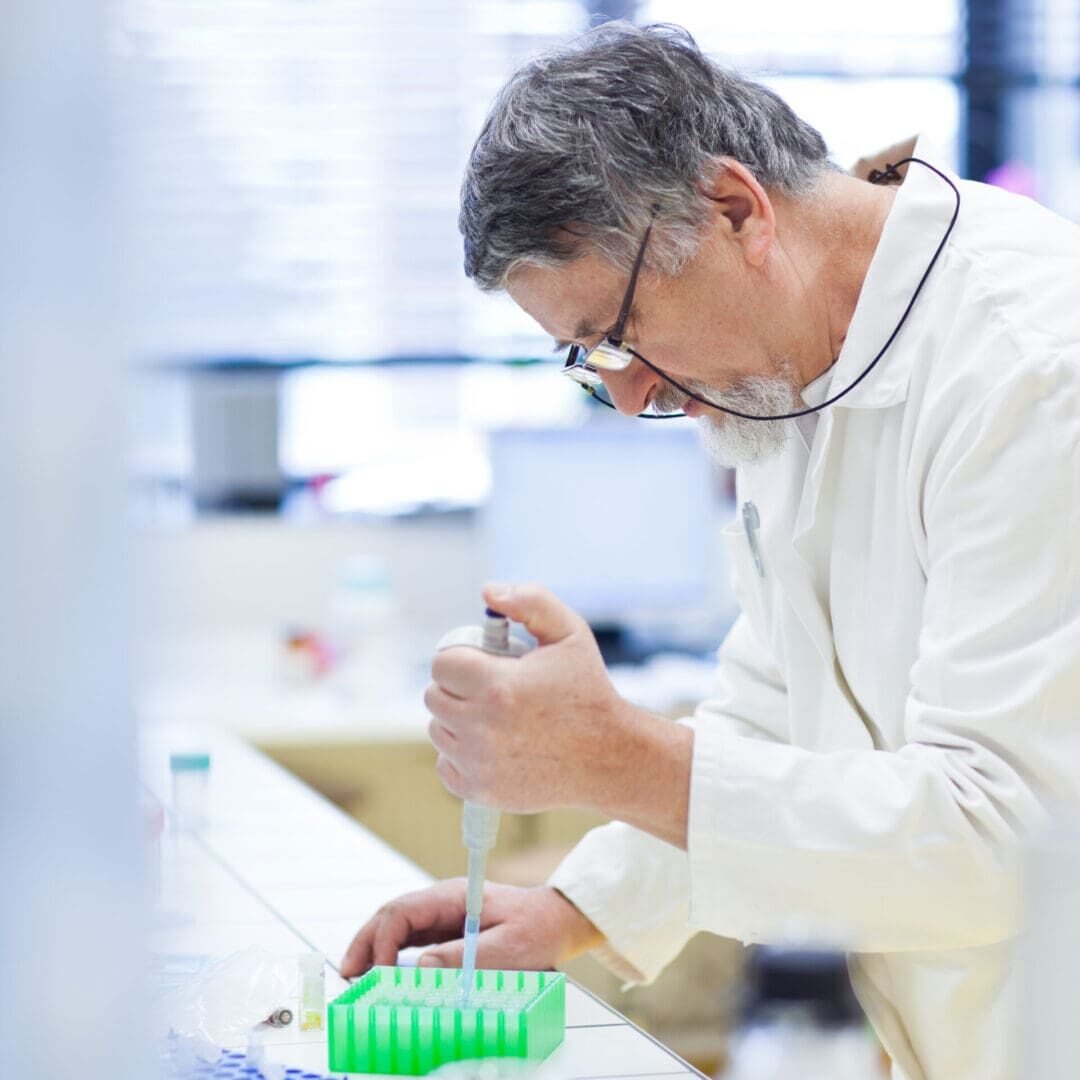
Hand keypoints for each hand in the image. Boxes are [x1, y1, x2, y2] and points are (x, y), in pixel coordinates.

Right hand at [339, 878, 602, 977]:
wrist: (557, 920)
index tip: (377, 972)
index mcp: (453, 896)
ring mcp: (443, 914)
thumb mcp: (509, 947)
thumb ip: (467, 956)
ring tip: (355, 976)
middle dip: (366, 942)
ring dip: (373, 947)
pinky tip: (381, 972)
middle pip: (392, 915)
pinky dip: (390, 953)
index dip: (383, 940)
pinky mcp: (447, 929)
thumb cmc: (538, 929)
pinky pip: (411, 938)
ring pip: (397, 926)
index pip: (404, 911)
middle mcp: (442, 902)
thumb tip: (421, 965)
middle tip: (348, 974)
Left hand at [425, 583, 626, 813]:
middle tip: (490, 687)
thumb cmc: (587, 692)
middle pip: (434, 696)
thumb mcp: (569, 633)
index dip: (462, 658)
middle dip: (458, 687)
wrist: (609, 757)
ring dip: (457, 720)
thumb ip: (530, 602)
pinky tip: (491, 744)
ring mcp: (480, 764)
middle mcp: (483, 728)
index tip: (483, 663)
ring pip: (437, 730)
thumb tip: (488, 592)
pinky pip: (446, 765)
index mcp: (498, 687)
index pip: (442, 663)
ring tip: (493, 715)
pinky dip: (461, 754)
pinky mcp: (481, 791)